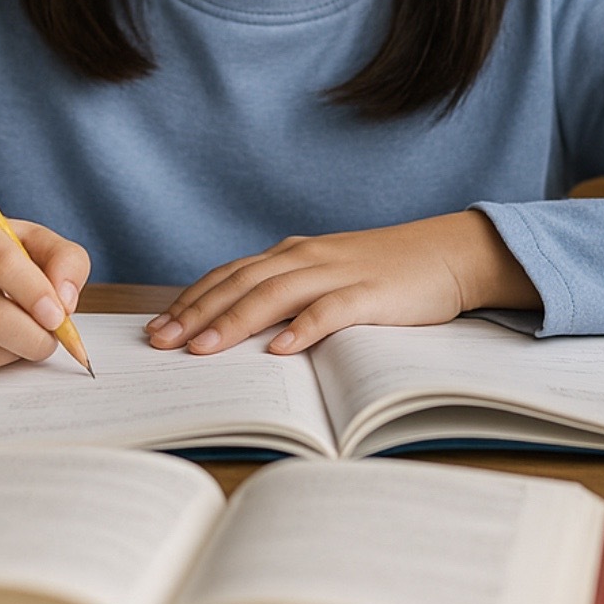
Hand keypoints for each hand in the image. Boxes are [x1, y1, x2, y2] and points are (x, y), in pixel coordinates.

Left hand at [144, 212, 536, 356]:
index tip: (157, 327)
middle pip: (240, 284)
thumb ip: (288, 294)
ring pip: (275, 295)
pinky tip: (281, 349)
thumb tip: (238, 328)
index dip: (190, 300)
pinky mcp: (371, 293)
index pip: (229, 276)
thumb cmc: (383, 272)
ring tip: (203, 349)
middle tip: (160, 342)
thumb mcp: (326, 276)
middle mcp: (306, 257)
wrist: (447, 254)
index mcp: (292, 254)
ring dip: (235, 322)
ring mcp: (338, 273)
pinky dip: (303, 328)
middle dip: (196, 314)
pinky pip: (331, 310)